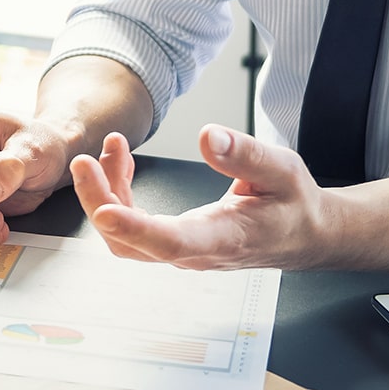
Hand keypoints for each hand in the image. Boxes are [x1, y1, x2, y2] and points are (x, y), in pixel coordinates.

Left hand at [70, 125, 331, 269]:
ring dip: (105, 192)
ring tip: (112, 147)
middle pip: (129, 244)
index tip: (103, 211)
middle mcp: (195, 252)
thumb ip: (245, 154)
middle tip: (84, 160)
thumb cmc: (293, 202)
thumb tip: (207, 137)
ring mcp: (179, 250)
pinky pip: (131, 224)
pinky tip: (121, 161)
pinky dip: (117, 192)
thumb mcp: (282, 169)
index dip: (135, 228)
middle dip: (99, 202)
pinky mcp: (171, 240)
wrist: (304, 232)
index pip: (172, 242)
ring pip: (123, 235)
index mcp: (224, 238)